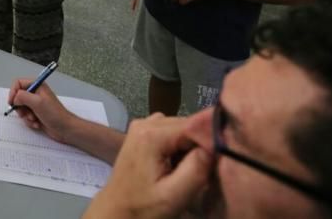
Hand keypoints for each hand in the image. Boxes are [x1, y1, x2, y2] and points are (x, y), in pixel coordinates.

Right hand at [6, 81, 74, 143]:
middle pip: (18, 97)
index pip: (18, 83)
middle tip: (25, 113)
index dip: (13, 92)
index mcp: (37, 86)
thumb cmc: (54, 114)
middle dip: (20, 107)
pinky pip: (26, 117)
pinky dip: (30, 121)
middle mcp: (36, 94)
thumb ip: (22, 96)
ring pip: (21, 108)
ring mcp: (36, 104)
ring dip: (26, 116)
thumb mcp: (37, 102)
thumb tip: (15, 99)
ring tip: (34, 119)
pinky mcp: (36, 114)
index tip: (12, 102)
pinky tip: (38, 124)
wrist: (65, 129)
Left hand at [82, 115, 211, 218]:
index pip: (195, 125)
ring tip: (186, 170)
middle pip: (187, 125)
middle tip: (201, 171)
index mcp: (152, 134)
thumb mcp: (174, 195)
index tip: (214, 163)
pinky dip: (178, 146)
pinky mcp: (142, 134)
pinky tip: (175, 165)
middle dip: (199, 145)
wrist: (116, 211)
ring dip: (189, 146)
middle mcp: (145, 122)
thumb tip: (214, 145)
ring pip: (181, 128)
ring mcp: (141, 126)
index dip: (209, 142)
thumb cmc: (143, 207)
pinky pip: (170, 132)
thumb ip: (196, 168)